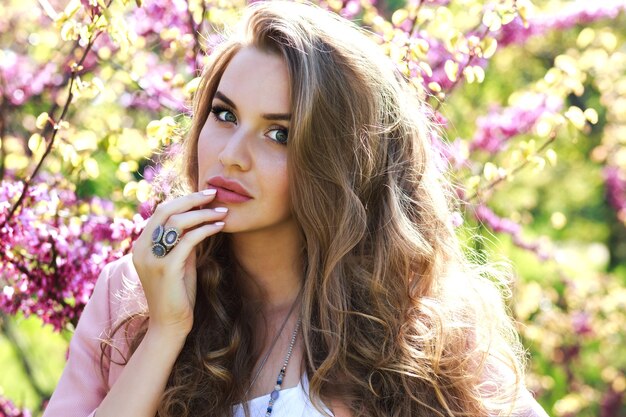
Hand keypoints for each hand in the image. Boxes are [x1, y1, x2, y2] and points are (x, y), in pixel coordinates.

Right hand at [132, 189, 226, 336]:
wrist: (169, 325)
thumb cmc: (177, 294)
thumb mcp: (179, 262)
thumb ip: (182, 242)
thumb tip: (198, 221)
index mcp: (142, 246)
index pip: (161, 211)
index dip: (183, 199)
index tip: (205, 195)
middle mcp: (142, 249)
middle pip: (166, 210)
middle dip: (192, 199)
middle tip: (214, 194)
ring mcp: (152, 259)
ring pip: (177, 222)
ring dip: (203, 213)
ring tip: (222, 212)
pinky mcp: (167, 268)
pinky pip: (188, 240)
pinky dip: (206, 230)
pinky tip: (220, 227)